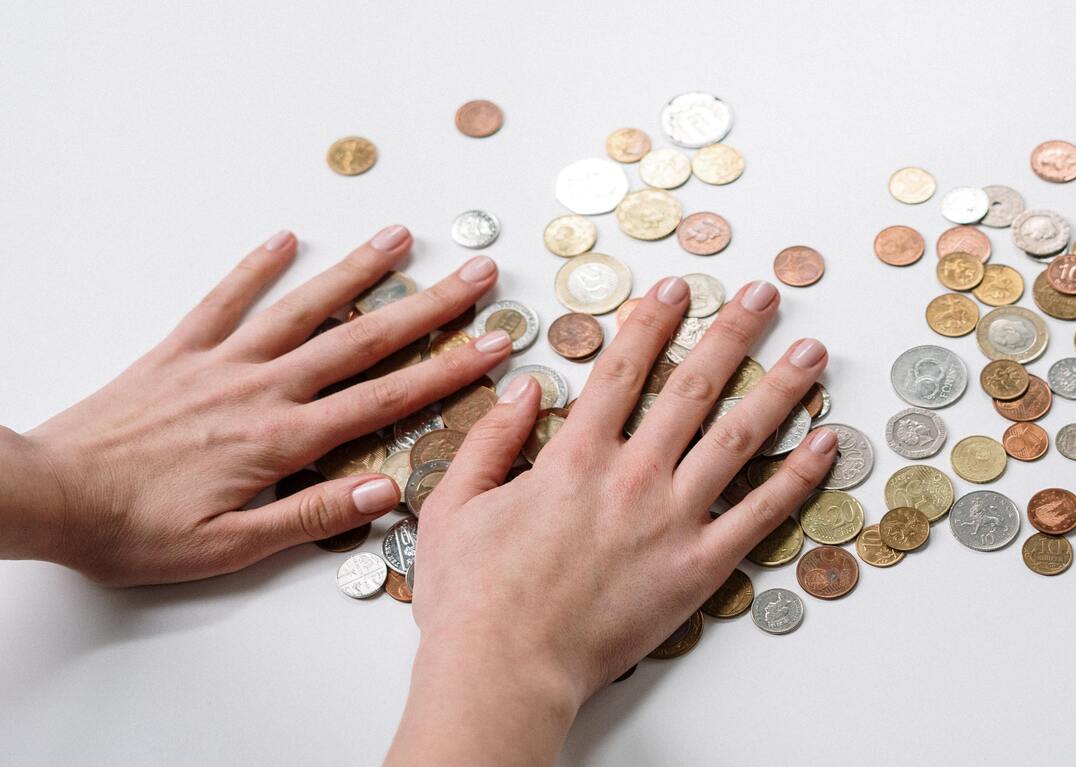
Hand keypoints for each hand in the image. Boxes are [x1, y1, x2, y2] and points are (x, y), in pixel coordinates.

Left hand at [6, 225, 511, 585]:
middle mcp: (262, 389)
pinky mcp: (178, 352)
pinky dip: (256, 267)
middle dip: (429, 306)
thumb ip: (312, 515)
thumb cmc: (135, 531)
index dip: (449, 369)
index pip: (386, 399)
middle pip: (363, 339)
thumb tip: (387, 487)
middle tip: (478, 275)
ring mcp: (221, 363)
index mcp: (282, 439)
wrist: (48, 494)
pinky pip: (224, 300)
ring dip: (357, 270)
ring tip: (400, 237)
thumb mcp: (231, 546)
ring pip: (304, 307)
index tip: (496, 345)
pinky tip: (285, 239)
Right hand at [388, 276, 832, 765]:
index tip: (677, 287)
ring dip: (781, 388)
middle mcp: (633, 476)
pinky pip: (762, 514)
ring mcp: (673, 520)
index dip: (654, 320)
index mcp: (575, 456)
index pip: (625, 368)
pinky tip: (825, 443)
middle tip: (764, 294)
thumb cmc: (473, 601)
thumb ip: (490, 442)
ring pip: (740, 437)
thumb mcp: (454, 506)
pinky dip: (799, 477)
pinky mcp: (700, 567)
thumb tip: (522, 390)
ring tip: (812, 353)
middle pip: (695, 385)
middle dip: (733, 331)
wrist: (504, 671)